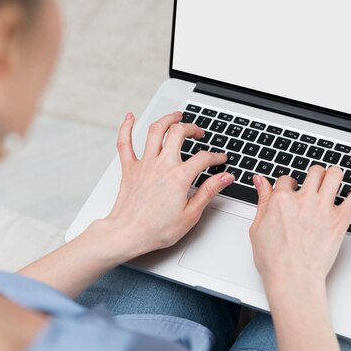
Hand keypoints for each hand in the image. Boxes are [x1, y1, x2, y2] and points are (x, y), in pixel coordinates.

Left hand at [86, 111, 234, 266]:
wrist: (128, 234)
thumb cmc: (157, 229)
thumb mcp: (191, 214)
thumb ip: (209, 191)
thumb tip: (225, 177)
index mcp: (179, 176)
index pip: (203, 158)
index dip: (216, 156)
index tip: (220, 159)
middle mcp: (162, 165)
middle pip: (179, 133)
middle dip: (192, 128)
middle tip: (198, 132)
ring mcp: (144, 164)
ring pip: (155, 131)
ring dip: (167, 119)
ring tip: (175, 116)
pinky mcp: (129, 168)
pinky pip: (124, 143)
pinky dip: (126, 127)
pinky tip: (129, 117)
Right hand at [249, 166, 350, 293]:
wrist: (292, 279)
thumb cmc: (274, 260)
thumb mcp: (257, 228)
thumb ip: (262, 200)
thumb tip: (260, 181)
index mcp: (281, 201)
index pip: (286, 179)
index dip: (288, 184)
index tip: (290, 191)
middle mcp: (303, 201)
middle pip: (314, 172)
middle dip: (313, 175)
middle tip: (314, 183)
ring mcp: (323, 209)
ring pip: (334, 175)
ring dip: (333, 175)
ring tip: (333, 180)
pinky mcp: (339, 221)